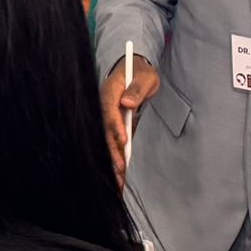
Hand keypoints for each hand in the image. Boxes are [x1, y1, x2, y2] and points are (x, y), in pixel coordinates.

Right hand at [101, 56, 159, 187]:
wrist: (136, 69)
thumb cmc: (140, 72)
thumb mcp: (145, 75)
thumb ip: (137, 87)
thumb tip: (127, 103)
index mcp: (110, 91)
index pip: (111, 111)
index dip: (116, 127)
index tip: (123, 141)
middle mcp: (105, 106)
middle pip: (107, 131)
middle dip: (113, 152)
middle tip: (120, 170)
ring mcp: (109, 116)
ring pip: (109, 141)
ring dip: (114, 160)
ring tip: (119, 181)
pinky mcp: (115, 125)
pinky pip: (115, 143)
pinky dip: (118, 158)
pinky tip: (121, 174)